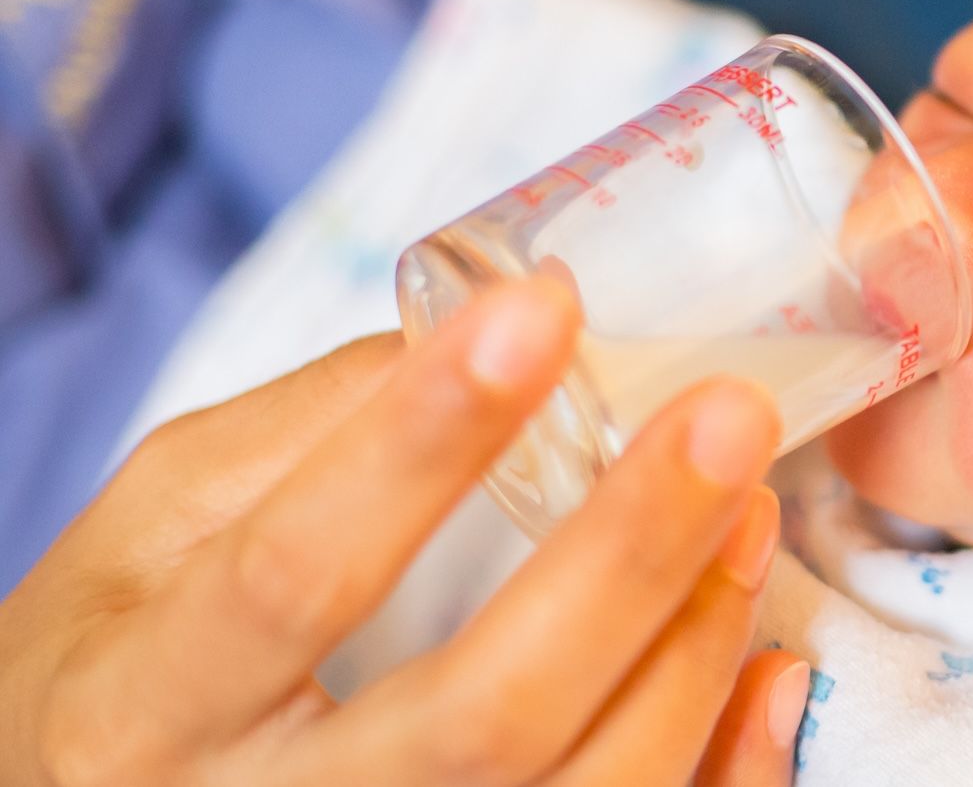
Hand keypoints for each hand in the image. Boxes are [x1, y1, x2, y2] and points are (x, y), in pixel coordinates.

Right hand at [0, 278, 808, 784]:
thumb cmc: (123, 665)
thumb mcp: (149, 534)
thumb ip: (298, 434)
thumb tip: (493, 329)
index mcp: (143, 708)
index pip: (298, 574)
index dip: (425, 443)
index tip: (544, 313)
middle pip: (480, 718)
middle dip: (625, 560)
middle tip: (726, 420)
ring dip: (691, 657)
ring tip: (752, 517)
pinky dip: (723, 771)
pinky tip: (770, 667)